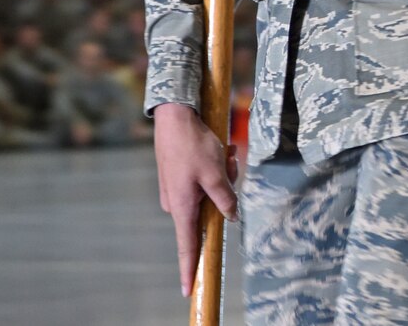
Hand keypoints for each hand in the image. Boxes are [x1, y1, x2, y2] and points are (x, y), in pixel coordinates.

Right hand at [152, 102, 237, 296]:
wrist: (175, 117)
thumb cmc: (194, 146)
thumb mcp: (216, 173)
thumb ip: (225, 198)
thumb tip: (232, 217)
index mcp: (182, 207)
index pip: (187, 246)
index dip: (189, 268)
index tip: (189, 290)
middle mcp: (176, 203)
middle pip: (210, 210)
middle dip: (226, 190)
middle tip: (230, 163)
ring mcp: (176, 190)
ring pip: (211, 192)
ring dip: (223, 174)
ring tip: (225, 151)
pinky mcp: (179, 178)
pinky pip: (204, 180)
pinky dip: (215, 166)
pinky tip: (220, 147)